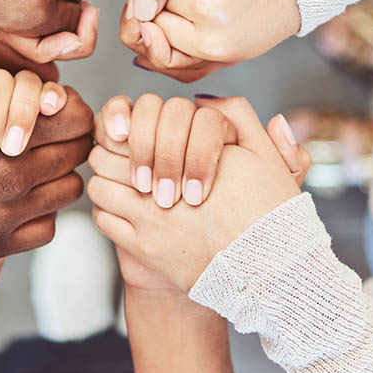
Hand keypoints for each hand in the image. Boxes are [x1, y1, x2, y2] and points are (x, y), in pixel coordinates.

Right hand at [0, 51, 92, 264]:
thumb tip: (12, 62)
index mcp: (5, 136)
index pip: (77, 118)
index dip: (69, 106)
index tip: (51, 104)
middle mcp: (14, 181)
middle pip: (78, 154)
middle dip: (67, 136)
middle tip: (46, 129)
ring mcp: (6, 219)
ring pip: (68, 192)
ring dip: (58, 173)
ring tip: (34, 160)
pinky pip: (47, 229)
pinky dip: (42, 211)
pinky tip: (18, 195)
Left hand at [88, 96, 309, 292]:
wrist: (271, 273)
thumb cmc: (272, 215)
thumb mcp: (268, 157)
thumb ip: (240, 118)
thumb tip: (204, 99)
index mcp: (193, 153)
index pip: (141, 123)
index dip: (132, 126)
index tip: (134, 132)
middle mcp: (166, 183)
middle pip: (109, 153)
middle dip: (113, 151)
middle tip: (122, 155)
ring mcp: (151, 218)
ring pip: (101, 185)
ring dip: (109, 180)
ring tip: (123, 183)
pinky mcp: (143, 249)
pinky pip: (103, 219)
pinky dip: (108, 211)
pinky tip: (125, 211)